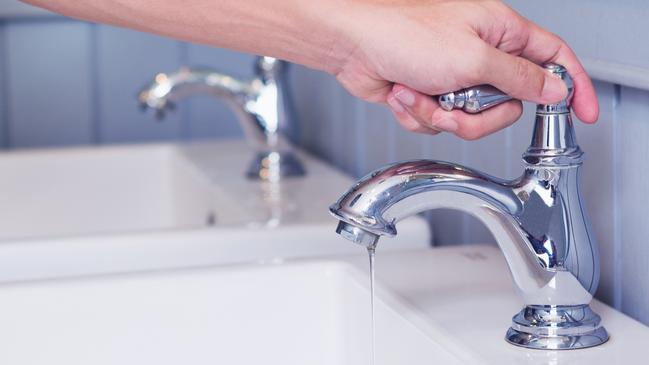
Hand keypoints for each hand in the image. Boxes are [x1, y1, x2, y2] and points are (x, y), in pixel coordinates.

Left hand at [332, 0, 597, 138]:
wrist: (352, 44)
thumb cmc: (402, 32)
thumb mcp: (473, 57)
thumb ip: (518, 77)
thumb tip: (553, 88)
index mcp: (500, 32)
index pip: (553, 59)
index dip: (572, 86)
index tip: (584, 112)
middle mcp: (479, 55)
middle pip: (508, 105)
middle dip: (478, 115)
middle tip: (455, 104)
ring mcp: (453, 77)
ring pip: (471, 120)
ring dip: (441, 115)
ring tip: (420, 93)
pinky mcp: (429, 95)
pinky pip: (439, 122)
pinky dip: (418, 114)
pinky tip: (403, 94)